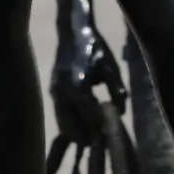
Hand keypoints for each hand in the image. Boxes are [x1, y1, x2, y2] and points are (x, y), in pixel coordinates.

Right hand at [52, 23, 119, 140]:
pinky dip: (70, 122)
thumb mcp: (111, 68)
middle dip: (85, 136)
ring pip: (63, 123)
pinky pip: (60, 114)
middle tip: (100, 141)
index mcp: (79, 86)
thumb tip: (120, 112)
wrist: (72, 32)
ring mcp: (55, 93)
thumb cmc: (95, 48)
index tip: (111, 136)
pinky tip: (83, 122)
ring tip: (92, 135)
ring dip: (76, 131)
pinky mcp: (53, 91)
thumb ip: (117, 92)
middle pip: (71, 127)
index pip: (90, 117)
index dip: (100, 128)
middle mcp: (63, 93)